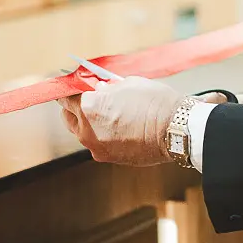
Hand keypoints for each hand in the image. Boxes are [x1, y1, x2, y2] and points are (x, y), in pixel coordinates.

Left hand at [59, 75, 182, 165]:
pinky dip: (106, 136)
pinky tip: (122, 128)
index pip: (65, 97)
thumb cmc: (156, 103)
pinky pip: (100, 144)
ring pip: (84, 133)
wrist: (177, 129)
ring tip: (112, 115)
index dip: (72, 90)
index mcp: (88, 108)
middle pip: (69, 118)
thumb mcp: (128, 84)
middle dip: (77, 109)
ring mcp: (97, 148)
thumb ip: (107, 88)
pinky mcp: (110, 158)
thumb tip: (99, 89)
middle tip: (92, 100)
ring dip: (91, 124)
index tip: (78, 88)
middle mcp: (87, 131)